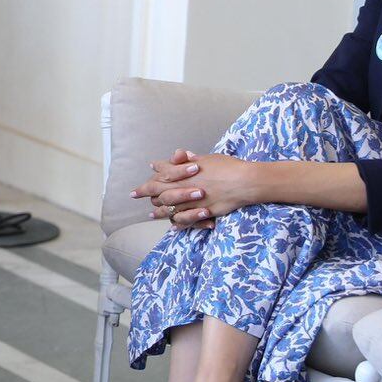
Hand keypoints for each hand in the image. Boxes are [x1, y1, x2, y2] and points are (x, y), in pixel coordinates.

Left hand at [137, 151, 257, 228]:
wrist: (246, 182)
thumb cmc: (228, 167)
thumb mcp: (207, 159)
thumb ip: (190, 160)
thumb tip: (180, 154)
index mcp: (183, 173)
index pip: (160, 175)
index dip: (150, 178)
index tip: (141, 181)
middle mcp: (183, 188)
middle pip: (159, 192)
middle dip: (145, 193)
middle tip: (136, 195)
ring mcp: (192, 202)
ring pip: (169, 209)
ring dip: (159, 212)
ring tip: (152, 214)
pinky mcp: (202, 213)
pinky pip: (185, 221)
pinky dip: (177, 224)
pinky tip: (172, 226)